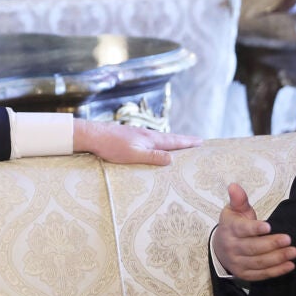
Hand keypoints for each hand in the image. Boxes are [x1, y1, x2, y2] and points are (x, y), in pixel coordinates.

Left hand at [73, 119, 200, 165]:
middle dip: (184, 141)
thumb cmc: (112, 146)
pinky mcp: (132, 137)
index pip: (174, 141)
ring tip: (181, 144)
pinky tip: (157, 146)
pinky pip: (152, 140)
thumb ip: (153, 156)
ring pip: (161, 139)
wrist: (94, 135)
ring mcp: (139, 135)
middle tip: (198, 142)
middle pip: (170, 138)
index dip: (188, 142)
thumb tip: (172, 159)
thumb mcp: (134, 154)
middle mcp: (147, 135)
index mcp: (151, 139)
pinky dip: (161, 143)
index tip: (201, 141)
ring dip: (173, 141)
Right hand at [213, 183, 295, 280]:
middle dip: (272, 244)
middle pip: (252, 247)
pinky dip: (276, 271)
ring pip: (258, 262)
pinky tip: (290, 265)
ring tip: (294, 252)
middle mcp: (232, 247)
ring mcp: (237, 262)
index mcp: (230, 229)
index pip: (242, 229)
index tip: (269, 226)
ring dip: (277, 258)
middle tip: (289, 239)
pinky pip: (261, 274)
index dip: (255, 229)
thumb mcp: (234, 210)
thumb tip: (234, 186)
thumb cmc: (233, 225)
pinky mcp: (244, 274)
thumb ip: (239, 199)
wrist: (220, 248)